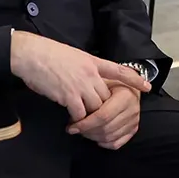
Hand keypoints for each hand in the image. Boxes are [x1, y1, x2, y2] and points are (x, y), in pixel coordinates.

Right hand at [9, 30, 148, 121]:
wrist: (31, 54)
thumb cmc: (47, 54)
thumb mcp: (73, 56)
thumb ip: (84, 69)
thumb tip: (87, 81)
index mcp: (92, 61)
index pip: (119, 70)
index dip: (134, 79)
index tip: (147, 86)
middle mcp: (91, 74)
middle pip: (107, 96)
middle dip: (103, 107)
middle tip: (95, 116)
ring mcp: (81, 85)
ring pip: (97, 107)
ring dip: (91, 117)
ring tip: (82, 122)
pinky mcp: (68, 96)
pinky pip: (81, 114)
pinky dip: (78, 121)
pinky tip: (71, 123)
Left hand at [68, 81, 148, 148]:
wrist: (128, 82)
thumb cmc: (111, 81)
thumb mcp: (101, 79)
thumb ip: (90, 92)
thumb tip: (74, 107)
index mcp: (126, 96)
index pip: (103, 116)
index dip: (85, 124)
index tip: (72, 126)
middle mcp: (132, 110)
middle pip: (105, 129)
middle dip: (87, 131)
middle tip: (75, 128)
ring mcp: (134, 121)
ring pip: (109, 137)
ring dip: (92, 137)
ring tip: (83, 130)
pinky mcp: (133, 129)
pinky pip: (116, 143)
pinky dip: (103, 142)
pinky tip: (95, 136)